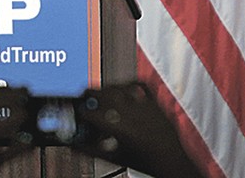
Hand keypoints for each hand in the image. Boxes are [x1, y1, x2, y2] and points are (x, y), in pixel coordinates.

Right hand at [71, 83, 201, 177]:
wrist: (171, 161)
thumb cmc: (145, 161)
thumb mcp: (113, 157)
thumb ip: (90, 150)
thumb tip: (74, 145)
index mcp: (120, 128)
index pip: (92, 114)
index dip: (81, 112)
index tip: (77, 112)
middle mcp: (132, 113)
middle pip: (105, 94)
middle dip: (91, 93)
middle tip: (84, 95)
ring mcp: (145, 105)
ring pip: (121, 87)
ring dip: (108, 87)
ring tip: (102, 91)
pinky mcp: (154, 102)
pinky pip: (141, 84)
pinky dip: (130, 83)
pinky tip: (125, 86)